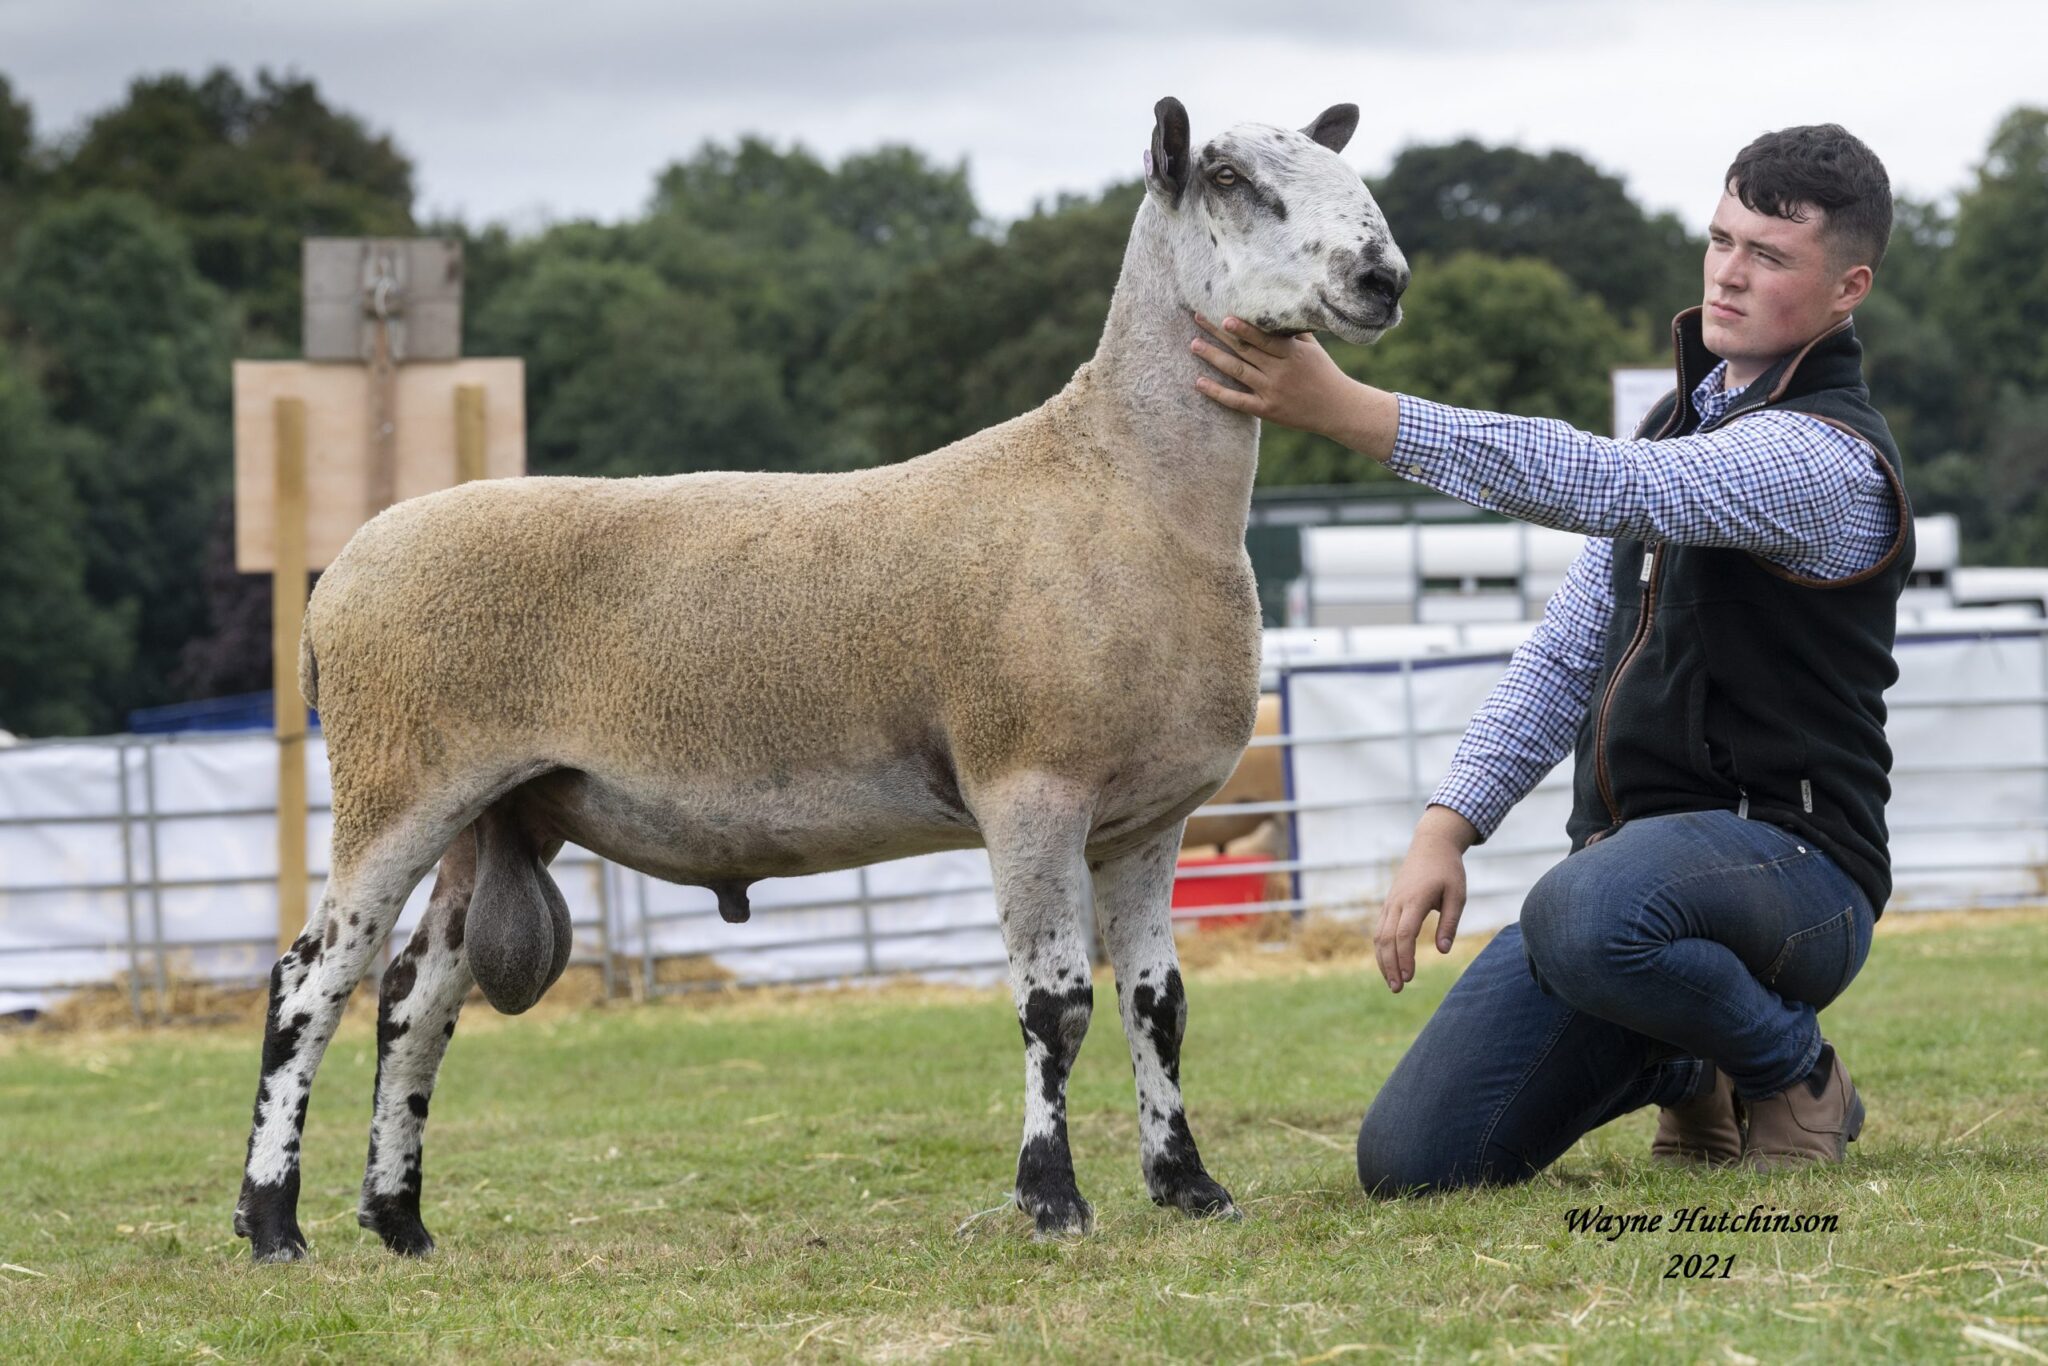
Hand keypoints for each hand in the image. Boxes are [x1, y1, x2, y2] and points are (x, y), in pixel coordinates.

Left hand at [1190, 313, 1356, 436]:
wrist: (1338, 409)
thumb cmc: (1324, 373)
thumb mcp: (1312, 349)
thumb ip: (1292, 332)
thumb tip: (1271, 309)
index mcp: (1293, 354)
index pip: (1264, 339)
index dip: (1244, 328)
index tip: (1224, 316)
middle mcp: (1280, 373)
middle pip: (1244, 350)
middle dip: (1219, 334)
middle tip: (1199, 318)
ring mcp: (1272, 392)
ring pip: (1237, 371)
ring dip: (1213, 357)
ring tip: (1193, 344)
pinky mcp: (1266, 410)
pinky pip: (1237, 401)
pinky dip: (1216, 392)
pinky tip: (1198, 382)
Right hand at [1375, 806, 1476, 992]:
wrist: (1430, 845)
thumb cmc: (1448, 871)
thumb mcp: (1458, 895)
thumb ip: (1450, 923)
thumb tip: (1442, 950)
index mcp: (1415, 900)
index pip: (1404, 934)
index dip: (1405, 957)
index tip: (1410, 978)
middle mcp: (1398, 902)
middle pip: (1386, 939)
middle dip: (1390, 966)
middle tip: (1398, 989)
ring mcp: (1390, 903)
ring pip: (1378, 936)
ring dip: (1383, 961)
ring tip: (1392, 983)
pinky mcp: (1389, 904)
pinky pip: (1379, 930)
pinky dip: (1382, 949)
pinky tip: (1389, 964)